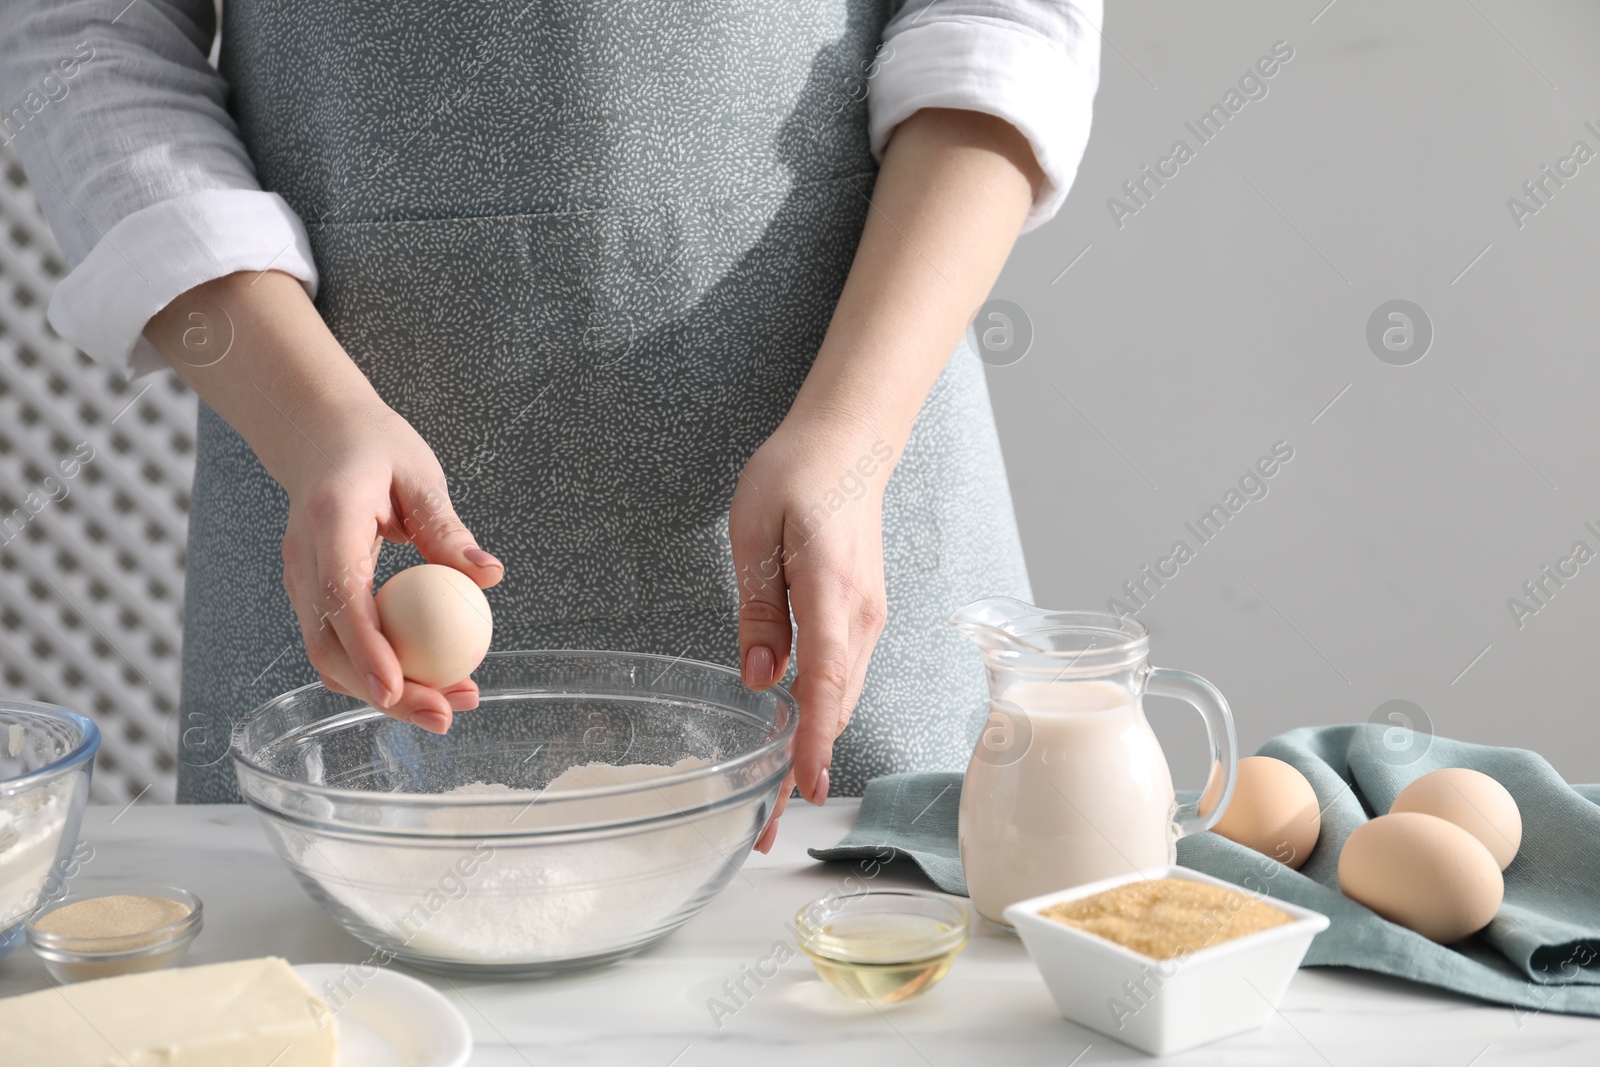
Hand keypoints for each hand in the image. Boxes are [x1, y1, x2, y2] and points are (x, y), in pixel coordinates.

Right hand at [143, 270, 503, 730]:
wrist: (318, 434)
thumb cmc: (374, 447)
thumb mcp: (420, 475)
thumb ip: (448, 528)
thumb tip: (489, 576)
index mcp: (329, 522)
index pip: (342, 596)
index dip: (367, 648)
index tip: (396, 688)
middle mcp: (303, 560)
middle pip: (330, 645)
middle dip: (383, 693)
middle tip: (445, 715)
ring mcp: (299, 581)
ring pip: (330, 656)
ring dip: (385, 691)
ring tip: (448, 705)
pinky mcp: (311, 594)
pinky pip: (338, 644)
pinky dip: (376, 670)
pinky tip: (423, 683)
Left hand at [729, 416, 894, 851]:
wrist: (850, 442)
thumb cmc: (798, 474)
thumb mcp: (755, 532)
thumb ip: (758, 610)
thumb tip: (761, 680)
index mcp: (832, 593)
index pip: (825, 683)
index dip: (814, 744)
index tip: (803, 792)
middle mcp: (861, 616)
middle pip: (836, 708)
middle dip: (804, 770)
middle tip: (765, 827)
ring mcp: (867, 618)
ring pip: (841, 697)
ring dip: (814, 747)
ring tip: (778, 797)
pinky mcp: (861, 615)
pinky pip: (843, 676)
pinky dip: (823, 714)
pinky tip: (798, 737)